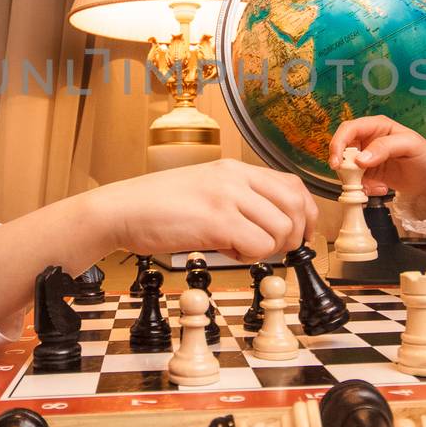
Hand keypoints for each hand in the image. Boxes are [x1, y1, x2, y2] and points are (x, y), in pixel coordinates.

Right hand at [94, 160, 320, 262]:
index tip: (301, 234)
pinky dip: (249, 257)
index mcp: (234, 169)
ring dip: (267, 249)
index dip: (305, 214)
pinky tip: (227, 252)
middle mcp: (234, 177)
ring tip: (240, 249)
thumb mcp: (206, 189)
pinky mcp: (215, 221)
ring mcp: (226, 197)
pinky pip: (257, 245)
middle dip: (294, 236)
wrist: (120, 210)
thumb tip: (273, 226)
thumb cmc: (157, 207)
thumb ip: (238, 200)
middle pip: (295, 206)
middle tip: (275, 250)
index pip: (293, 185)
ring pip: (280, 230)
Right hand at [328, 115, 425, 201]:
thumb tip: (360, 159)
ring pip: (347, 168)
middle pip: (343, 148)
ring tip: (377, 187)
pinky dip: (364, 188)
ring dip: (356, 180)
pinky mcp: (369, 174)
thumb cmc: (425, 156)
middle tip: (351, 180)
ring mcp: (367, 158)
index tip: (337, 162)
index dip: (339, 143)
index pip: (349, 129)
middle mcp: (368, 140)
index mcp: (377, 126)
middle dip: (344, 166)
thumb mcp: (409, 145)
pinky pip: (356, 181)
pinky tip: (381, 189)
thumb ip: (385, 147)